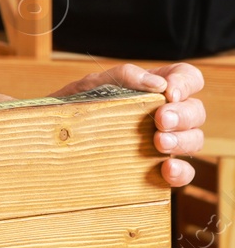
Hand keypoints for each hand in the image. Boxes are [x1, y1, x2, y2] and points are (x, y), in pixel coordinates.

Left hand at [48, 62, 205, 186]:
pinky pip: (183, 171)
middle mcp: (167, 114)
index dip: (186, 83)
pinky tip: (166, 169)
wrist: (52, 139)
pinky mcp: (159, 168)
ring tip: (159, 143)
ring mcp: (166, 141)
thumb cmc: (76, 105)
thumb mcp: (93, 84)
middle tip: (161, 120)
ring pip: (195, 139)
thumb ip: (123, 76)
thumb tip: (156, 83)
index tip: (170, 93)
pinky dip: (181, 171)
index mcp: (155, 88)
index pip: (187, 77)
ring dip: (182, 140)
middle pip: (196, 110)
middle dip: (182, 115)